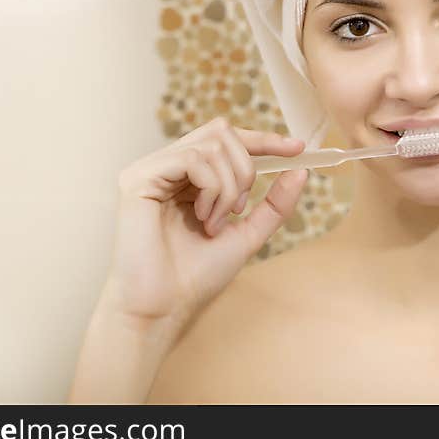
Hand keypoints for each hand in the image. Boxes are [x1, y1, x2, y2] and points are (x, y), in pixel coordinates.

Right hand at [105, 117, 307, 324]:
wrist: (165, 306)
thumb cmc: (197, 276)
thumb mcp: (248, 234)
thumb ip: (274, 204)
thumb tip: (300, 170)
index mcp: (189, 178)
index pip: (227, 140)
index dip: (264, 139)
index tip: (298, 148)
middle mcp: (168, 168)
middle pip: (222, 132)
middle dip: (246, 169)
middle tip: (240, 209)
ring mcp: (152, 170)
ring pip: (211, 144)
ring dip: (229, 187)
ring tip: (216, 223)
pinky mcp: (138, 178)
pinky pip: (191, 158)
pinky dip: (211, 188)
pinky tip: (203, 218)